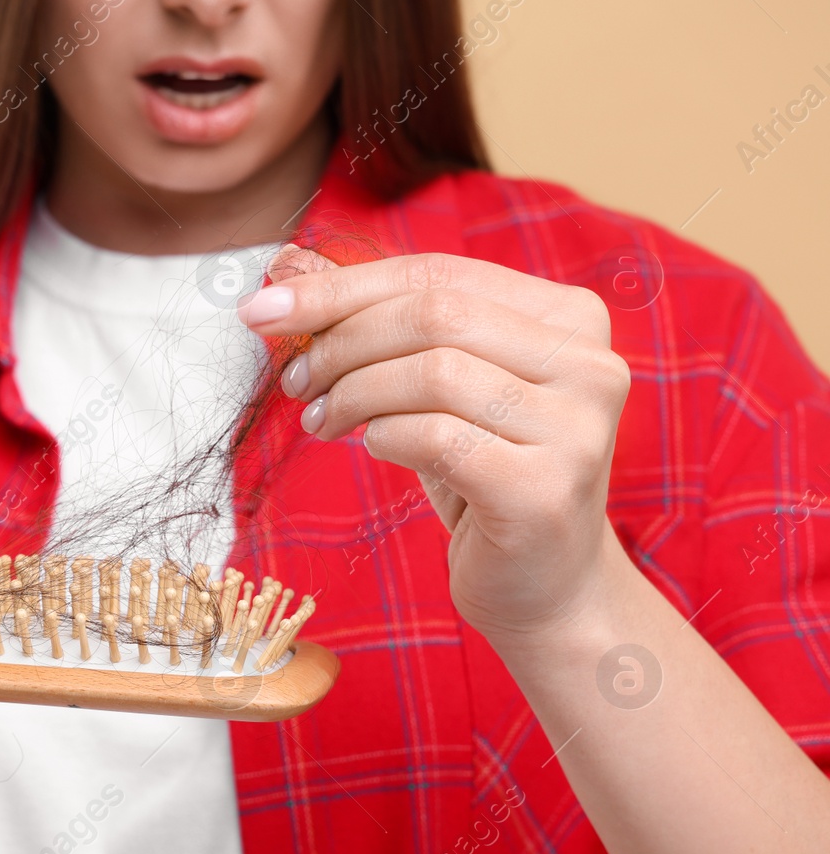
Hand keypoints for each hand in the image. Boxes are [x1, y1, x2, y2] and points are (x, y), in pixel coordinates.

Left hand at [239, 246, 632, 643]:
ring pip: (433, 372)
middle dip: (341, 341)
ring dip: (354, 393)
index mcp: (568, 317)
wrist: (545, 587)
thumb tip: (286, 266)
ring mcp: (577, 427)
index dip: (341, 285)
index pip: (437, 274)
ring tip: (322, 420)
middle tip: (295, 379)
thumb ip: (374, 321)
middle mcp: (590, 362)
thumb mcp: (433, 389)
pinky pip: (436, 438)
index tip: (263, 307)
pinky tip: (372, 448)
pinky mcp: (545, 490)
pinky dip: (385, 437)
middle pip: (432, 315)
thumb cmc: (483, 476)